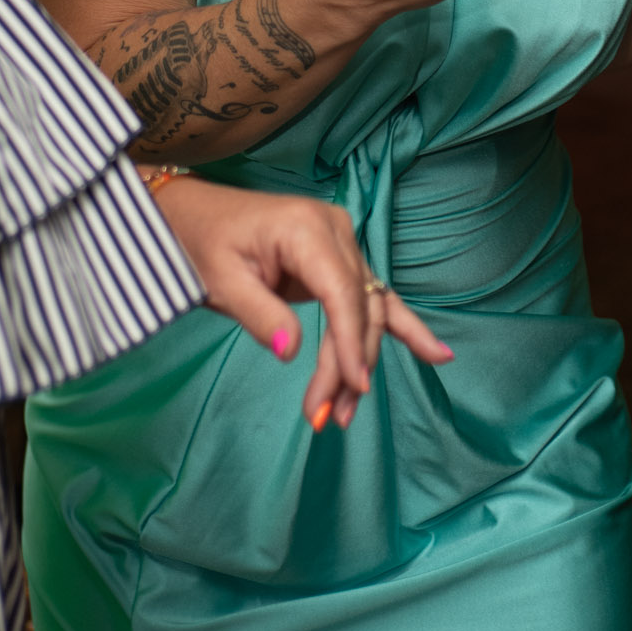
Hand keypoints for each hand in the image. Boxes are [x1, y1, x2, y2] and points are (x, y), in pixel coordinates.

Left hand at [153, 175, 451, 429]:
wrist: (195, 214)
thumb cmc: (204, 243)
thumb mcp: (222, 282)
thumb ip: (261, 316)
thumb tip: (293, 354)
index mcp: (306, 229)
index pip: (341, 293)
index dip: (349, 342)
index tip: (352, 386)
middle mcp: (335, 231)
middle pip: (357, 308)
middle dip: (347, 365)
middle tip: (327, 416)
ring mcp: (342, 243)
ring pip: (367, 310)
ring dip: (361, 361)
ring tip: (346, 413)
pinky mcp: (340, 260)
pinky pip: (373, 298)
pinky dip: (400, 328)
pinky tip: (436, 354)